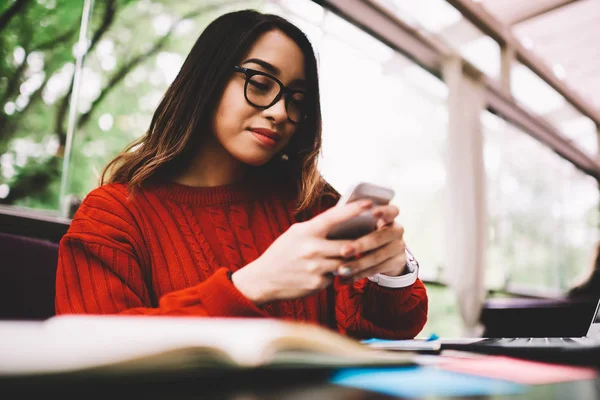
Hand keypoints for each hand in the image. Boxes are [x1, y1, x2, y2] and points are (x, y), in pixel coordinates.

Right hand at [232, 199, 373, 304]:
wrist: (263, 279)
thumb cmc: (281, 253)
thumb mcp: (295, 234)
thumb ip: (316, 229)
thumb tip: (341, 222)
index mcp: (306, 232)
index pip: (334, 217)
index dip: (353, 209)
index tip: (369, 203)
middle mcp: (312, 249)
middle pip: (348, 244)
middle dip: (357, 243)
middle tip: (367, 239)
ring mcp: (315, 268)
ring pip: (344, 261)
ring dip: (345, 260)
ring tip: (337, 256)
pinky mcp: (317, 284)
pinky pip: (335, 276)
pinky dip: (332, 274)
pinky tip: (320, 272)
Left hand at [338, 204, 406, 282]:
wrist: (384, 252)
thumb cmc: (365, 232)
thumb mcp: (364, 224)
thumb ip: (356, 221)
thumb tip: (335, 221)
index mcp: (389, 216)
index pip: (390, 210)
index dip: (382, 211)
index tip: (371, 213)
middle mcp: (397, 230)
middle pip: (379, 237)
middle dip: (360, 245)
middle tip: (344, 251)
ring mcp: (399, 246)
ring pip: (378, 256)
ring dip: (358, 264)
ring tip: (341, 269)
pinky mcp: (398, 262)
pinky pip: (377, 269)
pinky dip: (359, 274)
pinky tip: (346, 278)